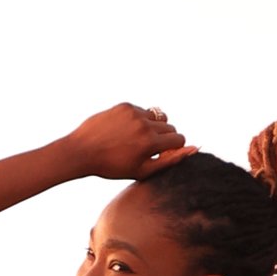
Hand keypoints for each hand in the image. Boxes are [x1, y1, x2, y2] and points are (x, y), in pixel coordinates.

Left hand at [66, 102, 189, 179]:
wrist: (82, 151)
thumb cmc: (112, 166)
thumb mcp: (143, 170)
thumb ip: (170, 160)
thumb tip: (194, 148)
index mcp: (150, 143)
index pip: (179, 139)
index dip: (174, 148)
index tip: (162, 154)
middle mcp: (144, 124)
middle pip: (170, 127)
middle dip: (165, 138)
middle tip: (148, 148)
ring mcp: (134, 113)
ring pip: (158, 117)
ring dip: (154, 127)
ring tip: (139, 138)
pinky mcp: (124, 105)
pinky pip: (143, 110)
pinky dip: (139, 119)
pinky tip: (126, 130)